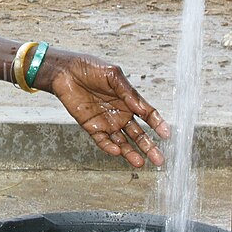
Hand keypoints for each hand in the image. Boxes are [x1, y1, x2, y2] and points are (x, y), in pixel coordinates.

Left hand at [40, 51, 169, 167]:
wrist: (65, 71)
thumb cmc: (90, 68)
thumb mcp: (112, 75)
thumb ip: (127, 92)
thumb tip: (143, 109)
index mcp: (129, 100)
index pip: (148, 115)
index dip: (158, 124)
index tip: (167, 135)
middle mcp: (120, 114)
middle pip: (139, 134)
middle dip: (149, 146)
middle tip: (159, 159)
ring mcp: (107, 122)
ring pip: (123, 141)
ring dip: (131, 153)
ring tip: (140, 163)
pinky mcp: (92, 127)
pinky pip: (103, 141)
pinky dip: (110, 147)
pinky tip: (117, 151)